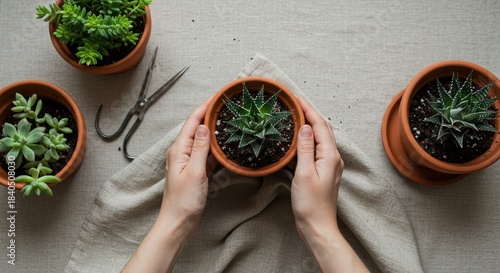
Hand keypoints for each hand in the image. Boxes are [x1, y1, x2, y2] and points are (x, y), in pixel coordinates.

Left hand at [123, 96, 213, 272]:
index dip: (205, 106)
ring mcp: (188, 162)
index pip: (193, 121)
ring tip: (229, 120)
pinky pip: (207, 154)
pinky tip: (225, 145)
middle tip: (227, 105)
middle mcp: (182, 152)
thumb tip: (205, 127)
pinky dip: (216, 148)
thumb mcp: (195, 172)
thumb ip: (201, 148)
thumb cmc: (183, 201)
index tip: (218, 96)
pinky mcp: (195, 171)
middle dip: (211, 114)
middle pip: (198, 127)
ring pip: (204, 141)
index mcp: (179, 149)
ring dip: (215, 130)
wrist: (178, 223)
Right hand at [291, 96, 343, 231]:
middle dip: (311, 114)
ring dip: (310, 125)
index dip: (309, 110)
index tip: (297, 99)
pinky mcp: (324, 172)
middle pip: (323, 129)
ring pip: (321, 138)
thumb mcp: (304, 173)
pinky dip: (309, 139)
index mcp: (330, 156)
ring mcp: (330, 165)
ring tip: (297, 116)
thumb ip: (305, 148)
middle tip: (296, 103)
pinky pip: (318, 149)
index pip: (320, 126)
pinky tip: (300, 139)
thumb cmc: (310, 203)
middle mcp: (333, 158)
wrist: (317, 226)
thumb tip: (305, 127)